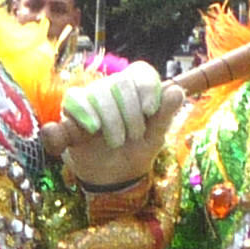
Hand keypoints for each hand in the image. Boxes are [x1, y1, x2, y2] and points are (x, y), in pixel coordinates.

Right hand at [45, 63, 183, 190]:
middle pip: (121, 82)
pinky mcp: (72, 107)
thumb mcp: (155, 137)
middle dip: (131, 112)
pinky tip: (95, 128)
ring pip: (100, 91)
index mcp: (136, 90)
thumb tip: (177, 91)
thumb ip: (165, 115)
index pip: (140, 71)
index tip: (150, 111)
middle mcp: (113, 87)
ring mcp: (92, 95)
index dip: (147, 87)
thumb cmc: (135, 151)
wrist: (112, 177)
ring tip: (117, 141)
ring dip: (112, 120)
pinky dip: (86, 112)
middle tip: (135, 136)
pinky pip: (76, 98)